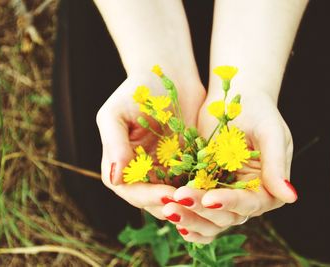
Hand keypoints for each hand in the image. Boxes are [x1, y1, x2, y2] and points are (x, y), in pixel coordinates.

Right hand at [96, 73, 204, 219]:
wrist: (171, 76)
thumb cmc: (138, 90)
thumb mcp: (116, 112)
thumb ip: (114, 143)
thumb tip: (115, 177)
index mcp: (121, 164)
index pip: (130, 191)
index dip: (147, 197)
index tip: (166, 195)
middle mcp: (143, 173)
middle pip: (153, 201)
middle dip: (170, 204)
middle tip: (189, 202)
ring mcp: (165, 171)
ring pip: (175, 197)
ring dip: (188, 202)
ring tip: (204, 201)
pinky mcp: (188, 165)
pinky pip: (194, 183)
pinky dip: (202, 189)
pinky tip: (215, 189)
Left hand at [161, 89, 296, 243]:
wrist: (234, 98)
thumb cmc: (257, 110)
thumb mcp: (270, 133)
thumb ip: (277, 164)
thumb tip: (291, 197)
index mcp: (268, 187)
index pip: (250, 204)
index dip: (230, 203)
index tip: (209, 197)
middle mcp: (248, 196)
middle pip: (227, 216)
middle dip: (203, 211)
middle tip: (178, 200)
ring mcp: (226, 193)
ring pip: (209, 217)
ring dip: (190, 217)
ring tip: (168, 210)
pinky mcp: (206, 186)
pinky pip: (196, 207)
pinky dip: (185, 214)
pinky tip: (169, 214)